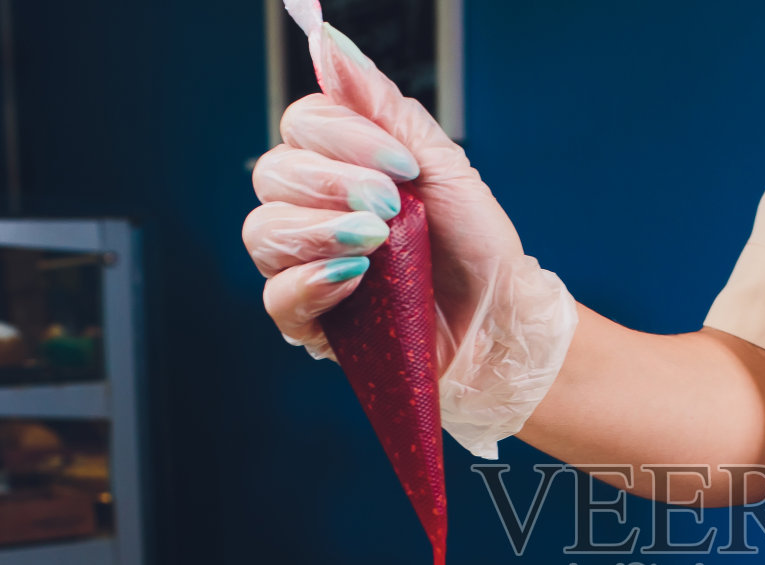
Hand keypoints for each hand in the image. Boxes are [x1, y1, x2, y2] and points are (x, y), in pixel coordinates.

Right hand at [243, 24, 576, 457]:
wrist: (502, 316)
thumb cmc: (475, 243)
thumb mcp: (441, 165)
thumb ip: (384, 107)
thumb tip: (329, 42)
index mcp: (341, 167)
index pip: (301, 126)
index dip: (341, 137)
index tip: (401, 165)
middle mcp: (313, 211)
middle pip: (272, 175)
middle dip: (331, 183)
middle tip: (391, 206)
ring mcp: (307, 266)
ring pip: (263, 234)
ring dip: (319, 229)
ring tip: (376, 242)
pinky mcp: (313, 321)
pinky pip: (277, 297)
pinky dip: (313, 282)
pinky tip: (355, 277)